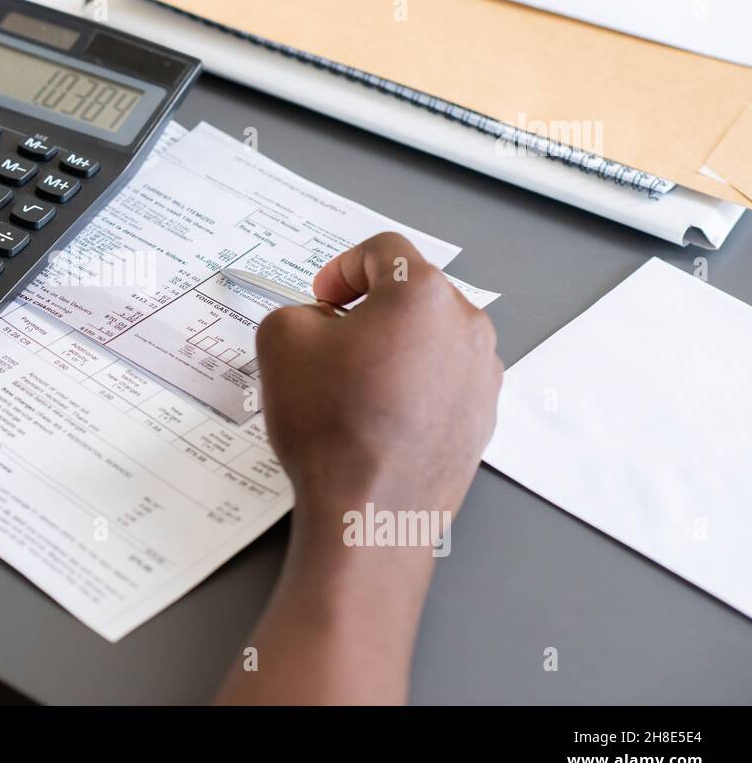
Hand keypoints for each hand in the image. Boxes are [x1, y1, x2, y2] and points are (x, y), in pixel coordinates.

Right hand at [256, 232, 500, 523]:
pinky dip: (411, 386)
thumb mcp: (280, 342)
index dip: (342, 267)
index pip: (384, 251)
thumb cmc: (334, 429)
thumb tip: (316, 322)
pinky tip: (376, 417)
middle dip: (369, 310)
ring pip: (430, 340)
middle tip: (331, 339)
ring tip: (351, 386)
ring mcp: (481, 375)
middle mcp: (465, 327)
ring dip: (392, 349)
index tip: (323, 295)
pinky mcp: (482, 417)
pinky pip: (442, 382)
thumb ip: (296, 310)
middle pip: (413, 295)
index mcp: (422, 295)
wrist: (370, 511)